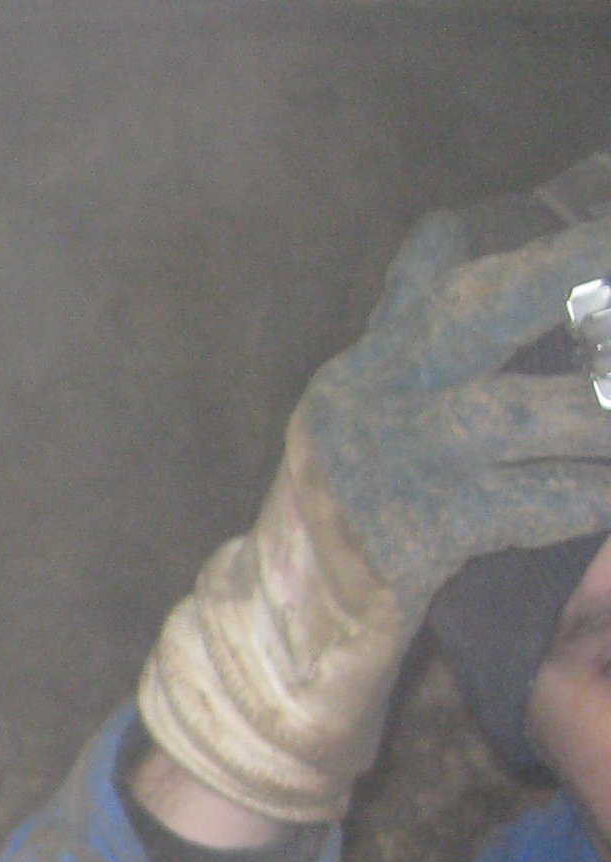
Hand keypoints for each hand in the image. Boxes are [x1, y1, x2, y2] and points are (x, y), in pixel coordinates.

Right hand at [138, 211, 610, 824]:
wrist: (283, 642)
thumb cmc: (343, 534)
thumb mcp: (361, 427)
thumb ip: (401, 343)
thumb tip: (447, 242)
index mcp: (364, 372)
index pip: (429, 278)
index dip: (510, 243)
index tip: (589, 218)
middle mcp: (368, 403)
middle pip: (476, 312)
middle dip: (566, 275)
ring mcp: (387, 467)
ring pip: (519, 414)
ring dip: (595, 413)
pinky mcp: (413, 536)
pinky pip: (526, 505)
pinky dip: (581, 497)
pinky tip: (603, 498)